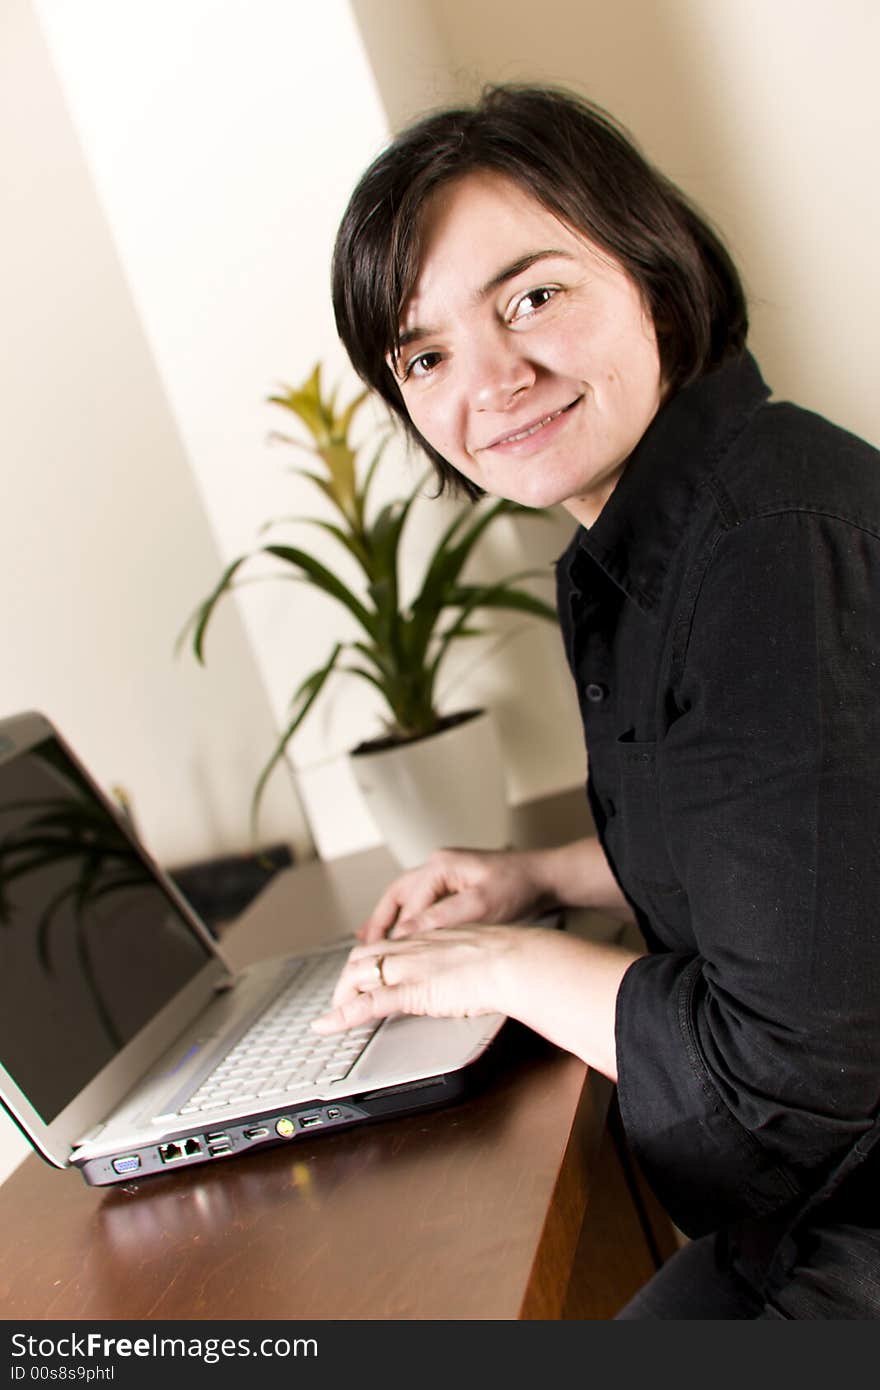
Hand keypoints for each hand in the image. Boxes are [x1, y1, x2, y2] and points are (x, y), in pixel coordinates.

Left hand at [312, 924, 523, 1034]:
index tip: (363, 975)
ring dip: (341, 996)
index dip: (368, 960)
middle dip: (347, 979)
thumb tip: (465, 973)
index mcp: (429, 936)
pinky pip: (367, 1003)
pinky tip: (327, 1026)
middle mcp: (413, 947)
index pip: (386, 944)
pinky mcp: (411, 990)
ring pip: (358, 975)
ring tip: (334, 1015)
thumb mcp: (478, 952)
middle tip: (343, 999)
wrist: (516, 962)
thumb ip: (461, 960)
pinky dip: (341, 1015)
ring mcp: (409, 968)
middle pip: (362, 956)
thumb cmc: (509, 959)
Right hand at [358, 846, 550, 942]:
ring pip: (402, 898)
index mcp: (440, 866)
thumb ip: (442, 918)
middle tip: (364, 950)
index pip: (409, 904)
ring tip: (369, 944)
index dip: (397, 933)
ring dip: (387, 920)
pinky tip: (395, 933)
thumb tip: (408, 932)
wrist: (543, 878)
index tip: (388, 958)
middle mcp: (436, 866)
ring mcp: (442, 874)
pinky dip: (404, 918)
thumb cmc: (518, 886)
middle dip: (379, 924)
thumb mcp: (482, 905)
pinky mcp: (450, 885)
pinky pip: (417, 902)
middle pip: (395, 897)